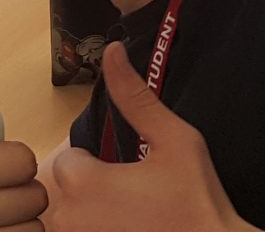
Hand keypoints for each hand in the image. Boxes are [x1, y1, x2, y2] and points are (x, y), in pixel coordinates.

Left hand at [43, 42, 254, 231]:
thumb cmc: (197, 201)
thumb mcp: (174, 140)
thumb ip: (135, 97)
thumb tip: (113, 51)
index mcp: (81, 182)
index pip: (70, 160)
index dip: (98, 165)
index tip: (129, 175)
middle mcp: (67, 218)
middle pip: (68, 190)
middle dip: (93, 191)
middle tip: (136, 199)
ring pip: (72, 219)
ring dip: (94, 216)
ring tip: (133, 218)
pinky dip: (99, 231)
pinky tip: (130, 230)